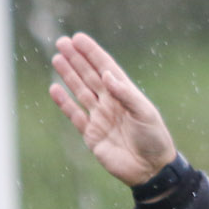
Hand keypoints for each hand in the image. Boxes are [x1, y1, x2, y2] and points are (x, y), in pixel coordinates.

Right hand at [48, 32, 177, 186]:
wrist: (150, 170)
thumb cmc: (154, 139)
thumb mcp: (144, 113)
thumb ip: (125, 94)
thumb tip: (107, 75)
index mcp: (125, 94)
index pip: (106, 68)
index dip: (92, 53)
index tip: (78, 38)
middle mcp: (111, 102)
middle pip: (90, 76)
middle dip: (76, 59)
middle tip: (61, 42)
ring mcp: (100, 117)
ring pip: (80, 91)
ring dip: (68, 75)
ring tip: (56, 58)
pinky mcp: (91, 134)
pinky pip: (74, 115)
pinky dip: (64, 102)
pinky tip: (54, 88)